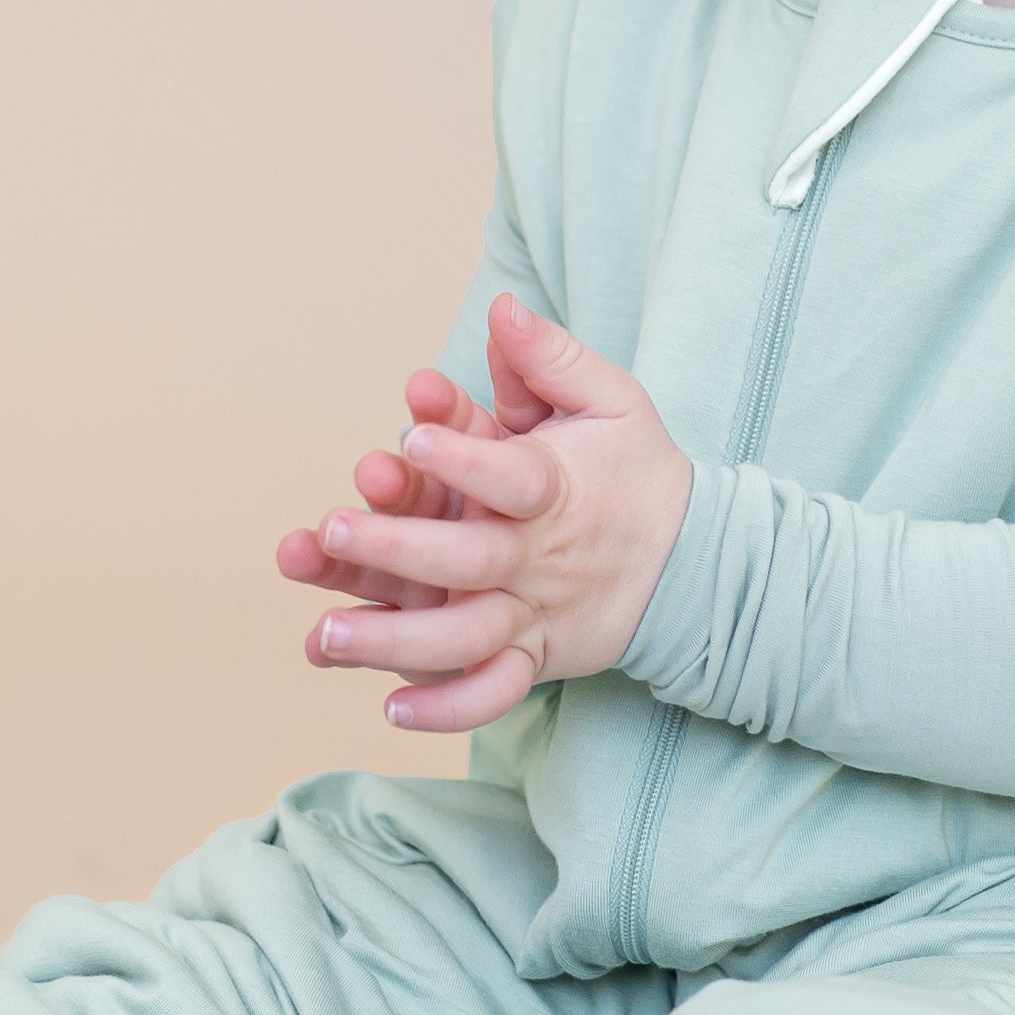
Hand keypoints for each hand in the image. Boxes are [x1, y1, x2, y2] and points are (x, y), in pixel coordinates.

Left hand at [278, 297, 695, 735]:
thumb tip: (503, 307)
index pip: (512, 475)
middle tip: (328, 528)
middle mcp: (540, 559)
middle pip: (470, 560)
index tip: (410, 434)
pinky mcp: (532, 657)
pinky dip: (448, 707)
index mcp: (558, 489)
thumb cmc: (632, 469)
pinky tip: (389, 707)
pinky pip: (493, 692)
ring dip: (395, 641)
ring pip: (466, 637)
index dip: (464, 456)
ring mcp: (534, 615)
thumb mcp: (609, 400)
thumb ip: (550, 360)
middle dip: (398, 548)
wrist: (690, 560)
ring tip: (324, 635)